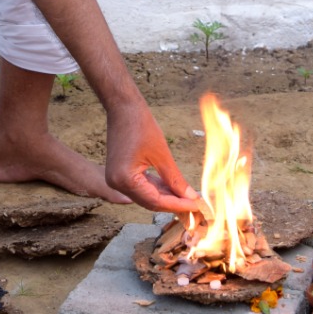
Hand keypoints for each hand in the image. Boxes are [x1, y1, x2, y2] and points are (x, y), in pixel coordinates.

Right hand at [104, 100, 198, 214]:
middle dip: (173, 203)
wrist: (123, 107)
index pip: (155, 201)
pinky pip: (141, 187)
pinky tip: (173, 189)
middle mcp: (116, 184)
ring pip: (146, 196)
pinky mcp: (120, 174)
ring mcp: (116, 179)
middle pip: (149, 202)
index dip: (177, 205)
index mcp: (124, 180)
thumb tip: (190, 197)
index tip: (196, 206)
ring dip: (166, 196)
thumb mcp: (162, 155)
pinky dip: (156, 188)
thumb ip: (175, 179)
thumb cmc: (141, 126)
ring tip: (187, 198)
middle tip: (194, 205)